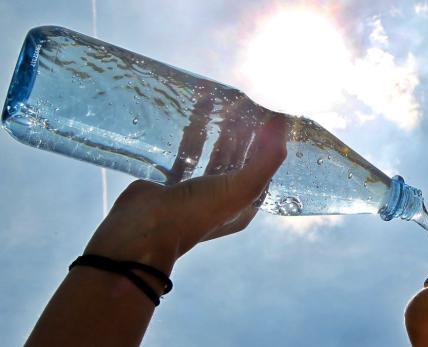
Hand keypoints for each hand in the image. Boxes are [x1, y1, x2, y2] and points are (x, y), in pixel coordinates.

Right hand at [83, 116, 286, 273]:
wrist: (144, 229)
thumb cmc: (197, 212)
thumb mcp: (241, 188)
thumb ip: (267, 158)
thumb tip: (283, 123)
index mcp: (243, 206)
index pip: (262, 170)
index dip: (266, 144)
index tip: (265, 117)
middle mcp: (222, 200)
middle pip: (238, 161)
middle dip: (243, 134)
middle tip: (243, 106)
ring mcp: (196, 192)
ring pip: (212, 156)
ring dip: (218, 132)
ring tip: (221, 106)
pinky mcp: (172, 183)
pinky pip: (185, 154)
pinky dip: (191, 136)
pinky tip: (194, 116)